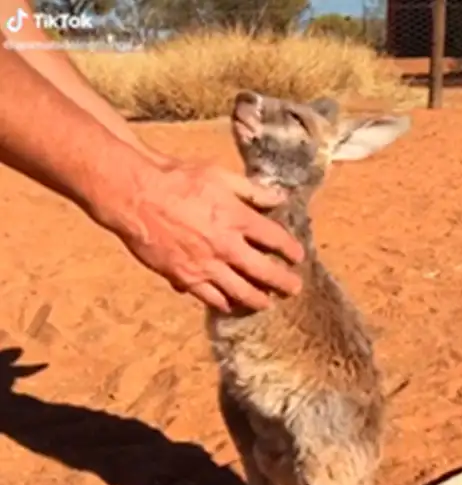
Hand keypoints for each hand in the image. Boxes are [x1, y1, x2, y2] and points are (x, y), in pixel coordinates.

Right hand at [107, 160, 304, 311]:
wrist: (134, 195)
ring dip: (257, 300)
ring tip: (267, 304)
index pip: (275, 239)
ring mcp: (205, 265)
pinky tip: (230, 305)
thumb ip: (252, 190)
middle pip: (264, 272)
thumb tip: (278, 197)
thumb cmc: (176, 179)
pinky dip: (223, 303)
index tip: (298, 256)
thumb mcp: (219, 175)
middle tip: (294, 289)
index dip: (290, 249)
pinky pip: (209, 297)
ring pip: (240, 291)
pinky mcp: (184, 276)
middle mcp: (226, 245)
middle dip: (283, 282)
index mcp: (237, 218)